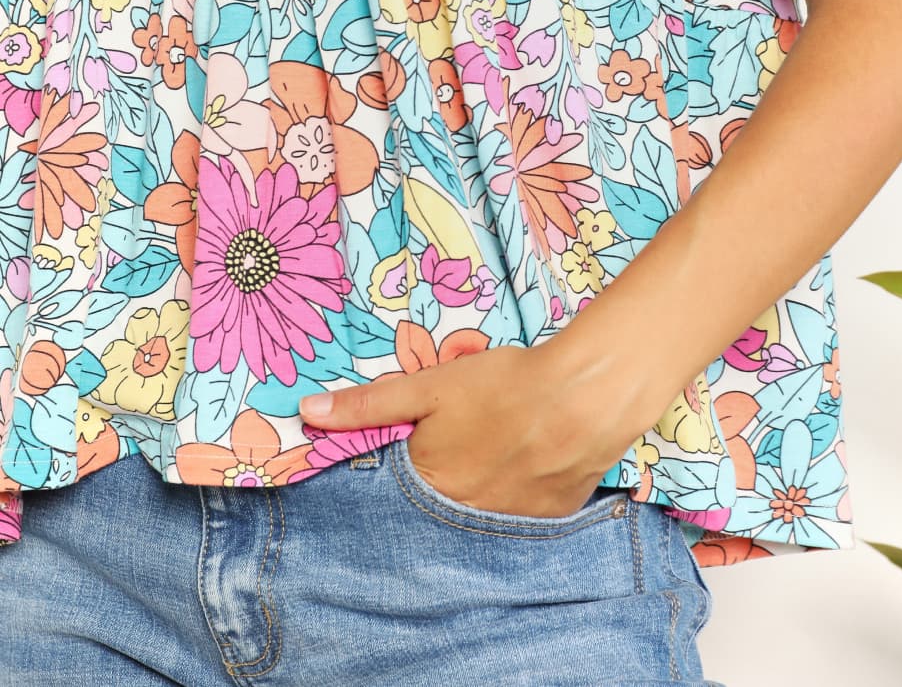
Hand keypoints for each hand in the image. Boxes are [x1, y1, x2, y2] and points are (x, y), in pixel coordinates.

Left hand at [297, 341, 636, 518]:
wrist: (582, 398)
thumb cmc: (502, 387)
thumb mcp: (429, 387)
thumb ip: (369, 404)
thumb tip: (307, 414)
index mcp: (431, 489)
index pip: (396, 502)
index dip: (400, 479)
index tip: (410, 461)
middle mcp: (465, 521)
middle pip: (439, 513)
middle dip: (440, 490)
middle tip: (460, 454)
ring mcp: (510, 527)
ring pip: (481, 518)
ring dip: (479, 495)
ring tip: (492, 459)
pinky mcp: (549, 521)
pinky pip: (520, 518)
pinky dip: (517, 497)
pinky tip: (525, 467)